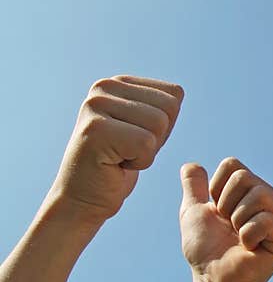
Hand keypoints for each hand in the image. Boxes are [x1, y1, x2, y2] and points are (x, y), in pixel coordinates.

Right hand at [51, 75, 183, 221]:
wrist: (83, 198)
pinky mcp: (95, 130)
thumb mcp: (143, 128)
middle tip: (127, 150)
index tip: (136, 139)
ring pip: (159, 124)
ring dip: (148, 150)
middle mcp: (103, 87)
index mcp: (117, 83)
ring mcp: (96, 106)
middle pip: (169, 107)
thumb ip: (159, 108)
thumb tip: (179, 93)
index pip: (174, 94)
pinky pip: (146, 144)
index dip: (165, 126)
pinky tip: (116, 165)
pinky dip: (140, 162)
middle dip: (158, 137)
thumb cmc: (118, 165)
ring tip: (120, 156)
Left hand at [179, 158, 272, 281]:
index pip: (233, 165)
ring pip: (258, 195)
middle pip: (244, 177)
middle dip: (226, 205)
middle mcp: (270, 199)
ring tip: (241, 238)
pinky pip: (266, 219)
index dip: (216, 188)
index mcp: (251, 190)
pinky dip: (249, 235)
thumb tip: (191, 164)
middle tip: (230, 228)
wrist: (214, 278)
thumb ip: (193, 186)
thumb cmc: (205, 250)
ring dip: (238, 221)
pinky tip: (252, 248)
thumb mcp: (193, 212)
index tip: (217, 213)